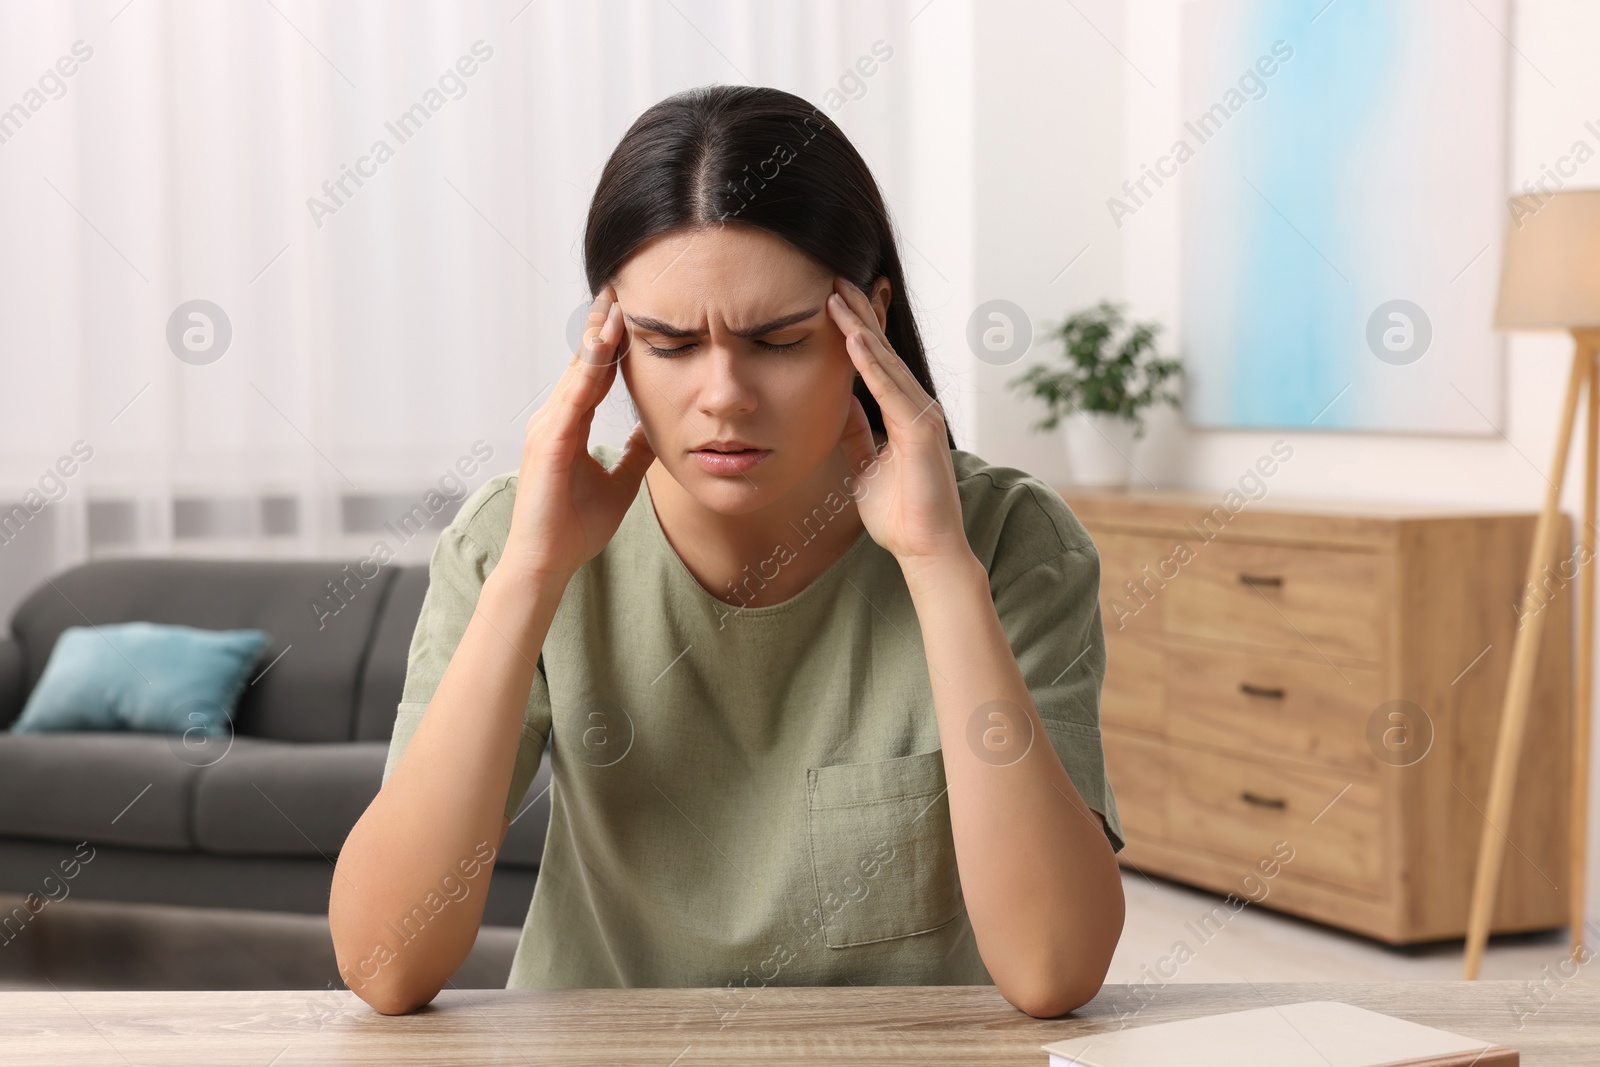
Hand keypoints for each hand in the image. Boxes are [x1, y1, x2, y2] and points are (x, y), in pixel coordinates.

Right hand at [498, 286, 654, 584]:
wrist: (547, 562)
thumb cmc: (574, 528)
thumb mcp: (619, 483)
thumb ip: (634, 454)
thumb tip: (656, 431)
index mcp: (569, 425)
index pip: (594, 372)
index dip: (611, 341)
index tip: (629, 308)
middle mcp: (554, 419)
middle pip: (582, 362)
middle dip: (602, 324)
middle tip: (621, 285)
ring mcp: (547, 428)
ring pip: (577, 372)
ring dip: (598, 337)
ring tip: (617, 302)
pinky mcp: (549, 443)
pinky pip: (574, 397)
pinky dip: (590, 369)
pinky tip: (605, 345)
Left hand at [825, 278, 970, 571]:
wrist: (924, 549)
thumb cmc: (899, 515)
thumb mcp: (865, 467)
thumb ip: (856, 435)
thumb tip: (839, 407)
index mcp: (902, 414)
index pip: (876, 363)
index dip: (856, 330)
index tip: (833, 299)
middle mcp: (916, 407)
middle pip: (882, 352)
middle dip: (858, 315)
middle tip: (834, 278)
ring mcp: (921, 416)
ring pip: (886, 363)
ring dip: (860, 328)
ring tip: (837, 296)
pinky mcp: (920, 431)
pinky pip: (890, 391)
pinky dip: (871, 364)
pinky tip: (854, 339)